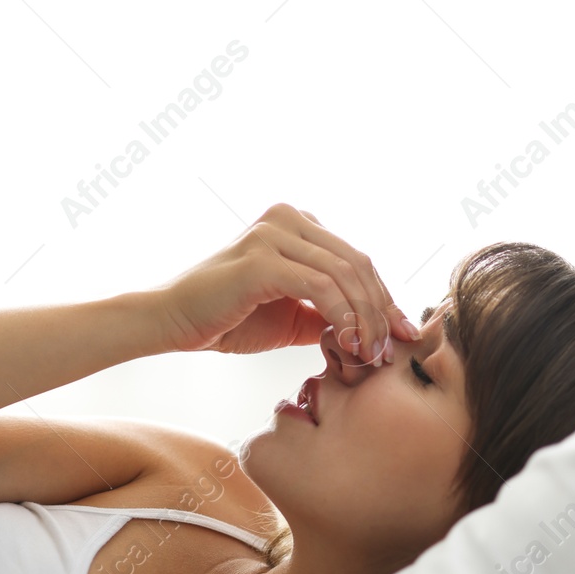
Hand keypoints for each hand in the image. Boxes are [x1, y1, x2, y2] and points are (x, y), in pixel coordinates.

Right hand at [150, 203, 421, 363]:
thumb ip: (328, 314)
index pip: (356, 259)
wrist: (173, 323)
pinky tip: (349, 343)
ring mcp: (274, 233)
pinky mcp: (262, 258)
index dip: (383, 299)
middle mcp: (288, 218)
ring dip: (366, 318)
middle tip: (389, 350)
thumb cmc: (227, 319)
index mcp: (297, 224)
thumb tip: (370, 331)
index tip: (401, 335)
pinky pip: (320, 286)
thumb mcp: (291, 317)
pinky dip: (343, 316)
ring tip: (370, 354)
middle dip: (381, 310)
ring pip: (345, 273)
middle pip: (358, 263)